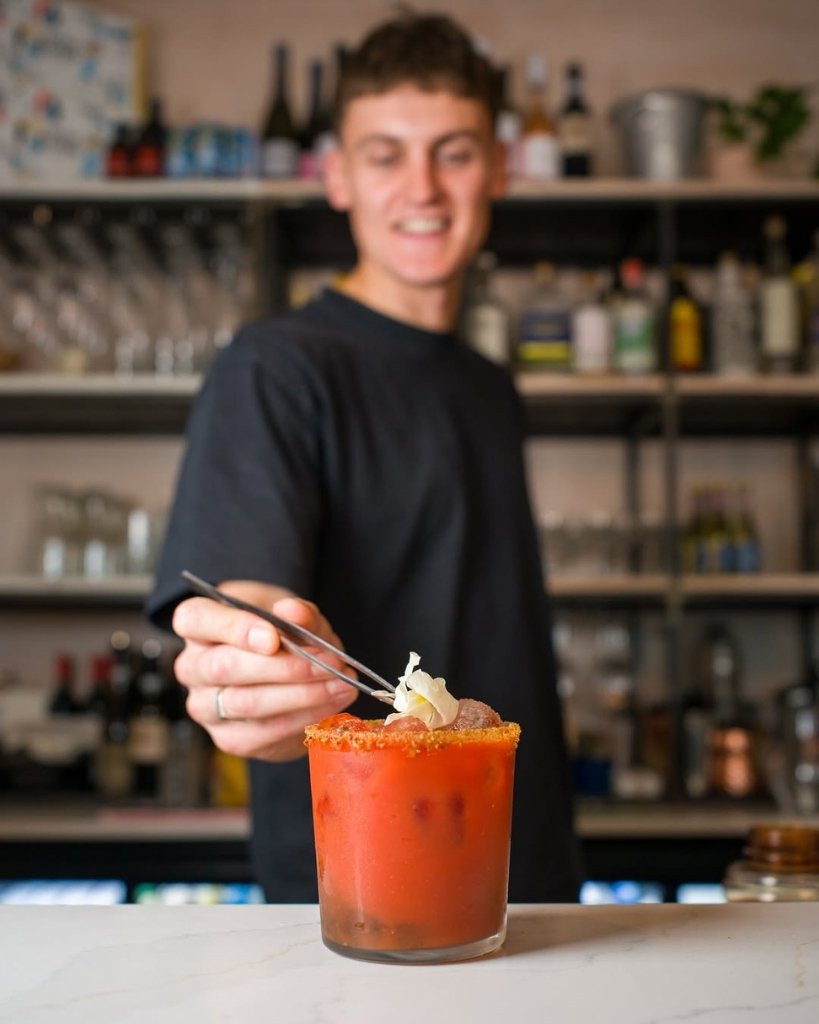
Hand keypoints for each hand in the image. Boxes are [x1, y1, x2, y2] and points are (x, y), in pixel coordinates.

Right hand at [172, 581, 357, 761]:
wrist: (288, 669)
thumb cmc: (283, 633)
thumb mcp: (295, 614)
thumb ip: (298, 612)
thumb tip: (294, 612)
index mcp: (198, 625)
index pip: (195, 620)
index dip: (233, 628)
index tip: (274, 637)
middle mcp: (192, 667)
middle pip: (223, 667)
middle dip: (282, 666)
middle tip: (327, 662)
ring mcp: (205, 707)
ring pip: (246, 703)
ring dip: (301, 694)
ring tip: (340, 682)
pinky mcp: (229, 738)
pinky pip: (264, 731)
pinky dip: (304, 717)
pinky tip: (331, 703)